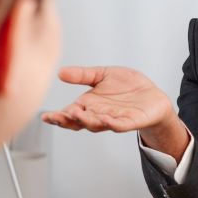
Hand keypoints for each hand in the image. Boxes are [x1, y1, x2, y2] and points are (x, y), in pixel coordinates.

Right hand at [41, 66, 188, 157]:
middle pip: (79, 122)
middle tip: (57, 117)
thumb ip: (83, 75)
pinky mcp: (130, 122)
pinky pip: (120, 125)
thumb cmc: (127, 87)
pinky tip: (106, 120)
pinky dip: (112, 124)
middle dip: (68, 120)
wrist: (152, 95)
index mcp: (89, 105)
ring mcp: (114, 120)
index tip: (45, 116)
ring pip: (97, 124)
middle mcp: (98, 115)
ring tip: (76, 114)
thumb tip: (60, 72)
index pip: (69, 113)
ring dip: (87, 120)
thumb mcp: (102, 75)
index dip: (57, 116)